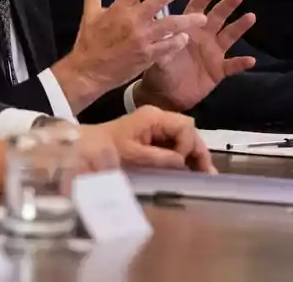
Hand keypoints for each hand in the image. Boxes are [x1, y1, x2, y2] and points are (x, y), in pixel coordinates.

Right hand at [52, 0, 206, 110]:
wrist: (88, 73)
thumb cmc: (88, 43)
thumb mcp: (89, 15)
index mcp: (119, 8)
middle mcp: (133, 20)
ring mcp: (141, 39)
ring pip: (171, 24)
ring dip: (188, 20)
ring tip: (203, 17)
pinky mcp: (146, 56)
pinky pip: (168, 47)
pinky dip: (178, 41)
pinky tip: (185, 37)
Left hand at [82, 106, 214, 173]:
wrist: (86, 148)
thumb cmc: (107, 149)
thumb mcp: (133, 155)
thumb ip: (159, 157)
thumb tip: (182, 161)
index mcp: (154, 117)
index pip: (185, 126)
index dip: (188, 145)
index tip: (182, 163)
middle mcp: (158, 119)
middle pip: (188, 131)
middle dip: (198, 151)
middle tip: (207, 174)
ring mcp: (156, 128)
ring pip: (184, 138)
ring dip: (194, 156)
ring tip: (204, 176)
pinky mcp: (153, 138)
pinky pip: (175, 145)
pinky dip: (184, 158)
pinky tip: (191, 172)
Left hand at [135, 0, 256, 110]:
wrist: (166, 95)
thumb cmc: (160, 72)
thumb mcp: (158, 58)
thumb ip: (163, 46)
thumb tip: (166, 32)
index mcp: (188, 30)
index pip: (197, 9)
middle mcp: (203, 37)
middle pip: (218, 17)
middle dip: (228, 4)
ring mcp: (213, 53)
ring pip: (229, 36)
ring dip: (240, 26)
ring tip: (251, 16)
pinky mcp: (219, 71)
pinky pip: (233, 65)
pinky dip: (241, 63)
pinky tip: (251, 60)